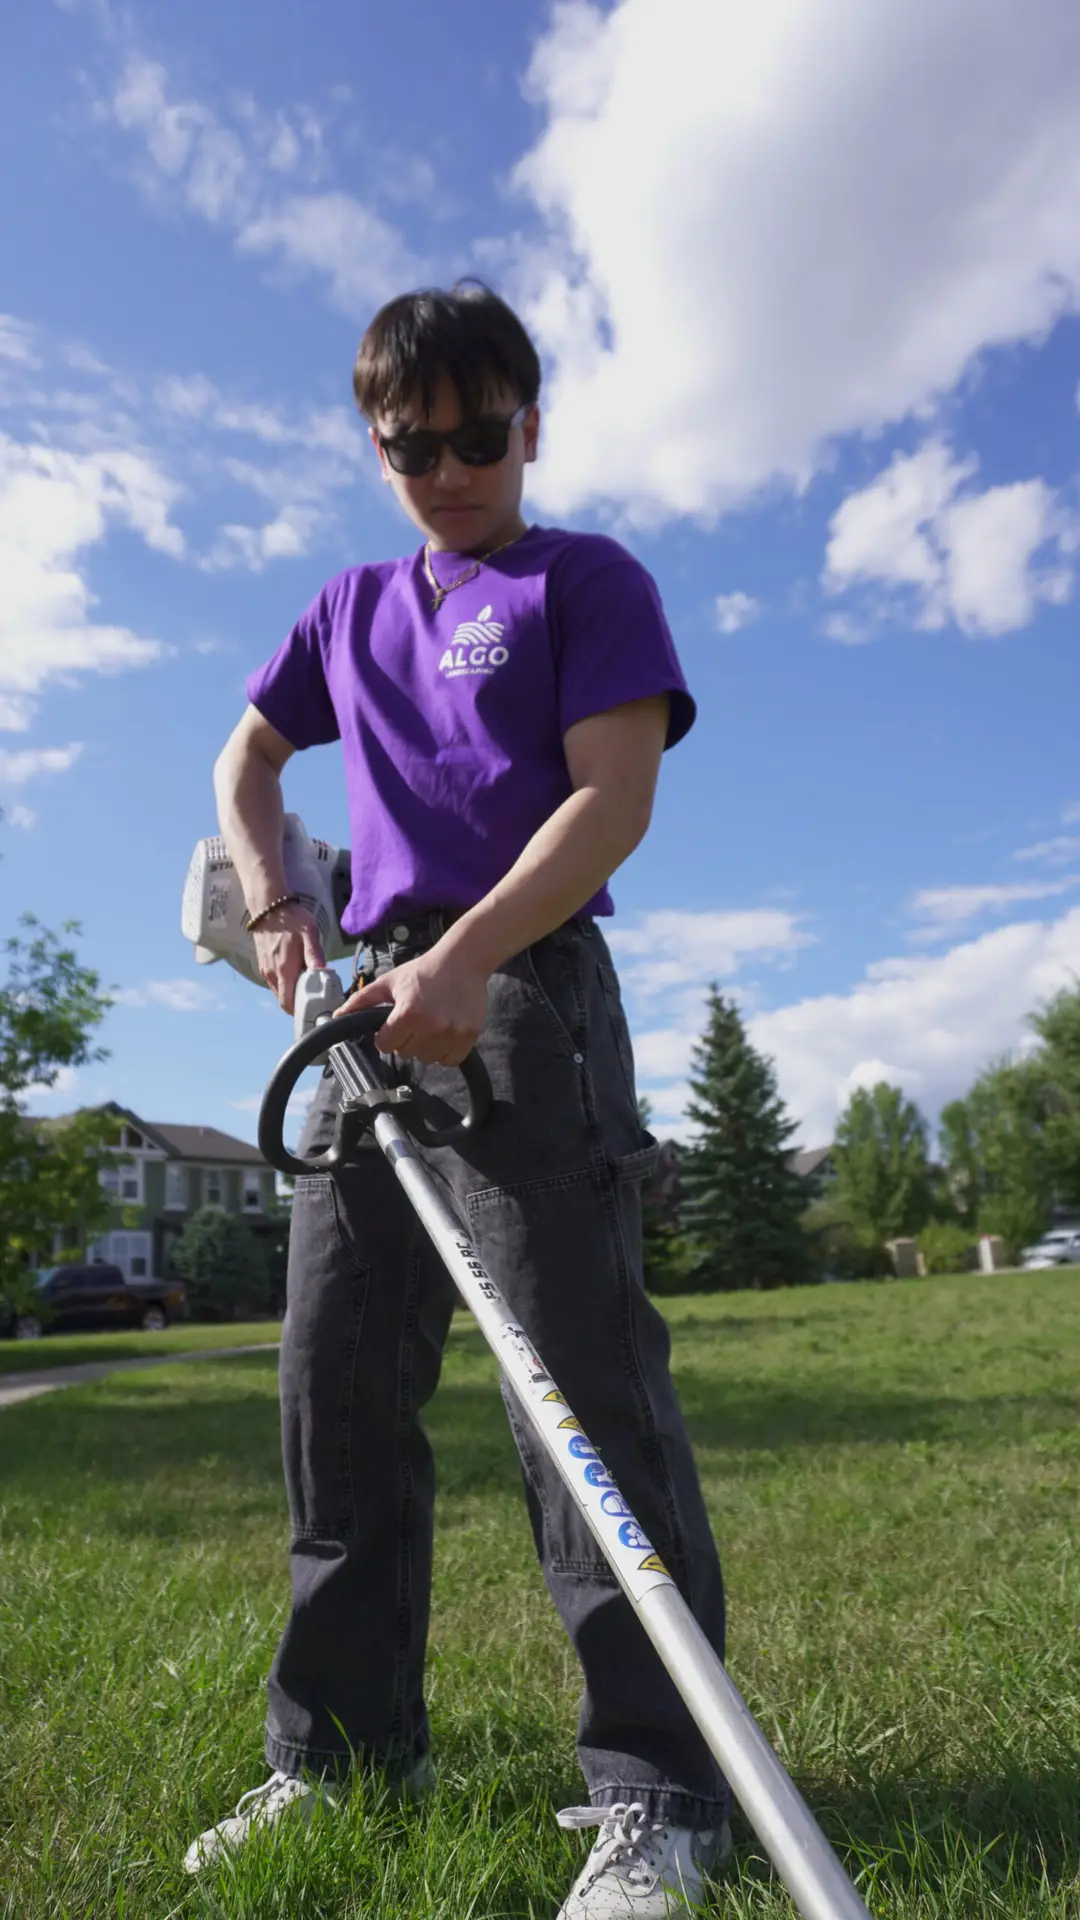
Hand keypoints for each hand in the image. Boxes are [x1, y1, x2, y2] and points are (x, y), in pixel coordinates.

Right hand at [253, 904, 325, 1013]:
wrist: (268, 907)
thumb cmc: (292, 920)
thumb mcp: (309, 934)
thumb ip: (315, 956)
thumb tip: (323, 975)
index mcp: (284, 970)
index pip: (288, 1004)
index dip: (301, 1011)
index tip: (315, 1008)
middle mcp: (272, 974)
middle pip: (285, 1001)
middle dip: (300, 1003)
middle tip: (316, 995)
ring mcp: (266, 971)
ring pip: (280, 992)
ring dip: (293, 993)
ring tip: (308, 982)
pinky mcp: (263, 966)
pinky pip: (275, 983)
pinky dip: (286, 984)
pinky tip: (297, 972)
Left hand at [337, 944, 489, 1066]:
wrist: (463, 961)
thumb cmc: (423, 971)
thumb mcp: (389, 982)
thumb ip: (361, 1001)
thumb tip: (336, 1017)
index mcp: (408, 1013)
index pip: (386, 1045)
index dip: (386, 1035)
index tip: (394, 1023)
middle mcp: (431, 1026)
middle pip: (406, 1053)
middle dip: (406, 1040)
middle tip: (414, 1020)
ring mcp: (453, 1032)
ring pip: (428, 1059)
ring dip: (425, 1047)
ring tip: (430, 1024)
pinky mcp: (470, 1035)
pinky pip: (450, 1060)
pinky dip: (445, 1052)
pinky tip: (444, 1033)